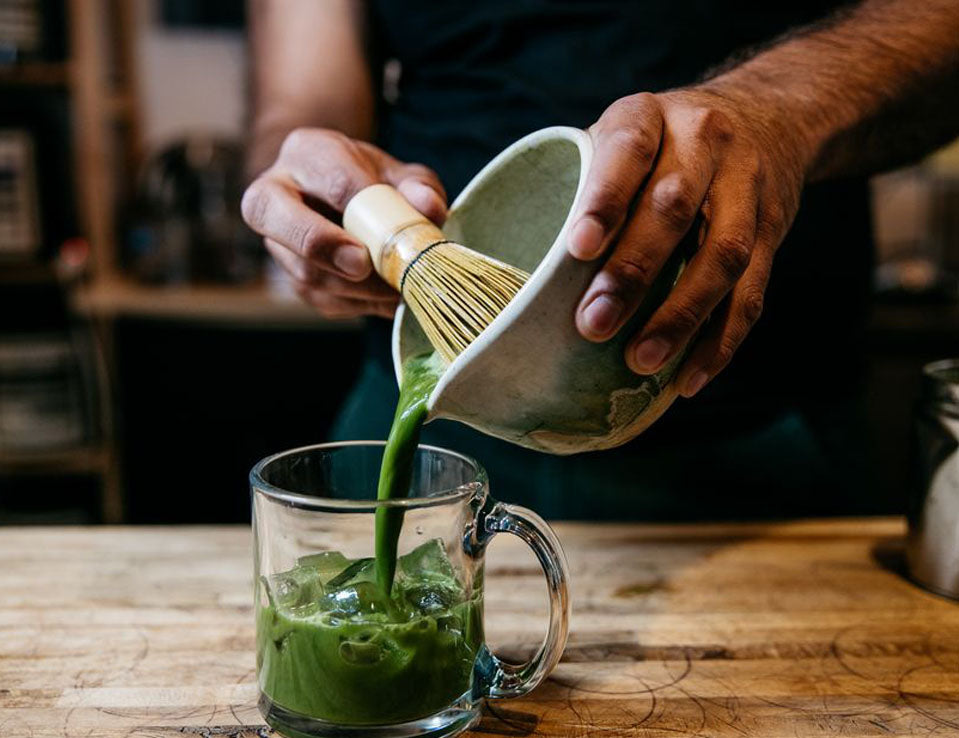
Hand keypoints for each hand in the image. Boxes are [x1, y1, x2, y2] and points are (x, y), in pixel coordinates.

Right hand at [242, 129, 446, 318]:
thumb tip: (429, 208)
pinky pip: (325, 300)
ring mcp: (277, 242)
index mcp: (307, 153)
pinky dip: (363, 303)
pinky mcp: (293, 281)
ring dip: (358, 287)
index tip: (388, 229)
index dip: (360, 205)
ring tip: (400, 286)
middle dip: (322, 243)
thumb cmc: (377, 185)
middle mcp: (275, 193)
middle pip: (273, 216)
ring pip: (305, 271)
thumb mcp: (404, 176)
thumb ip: (419, 188)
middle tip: (362, 265)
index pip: (329, 178)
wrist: (352, 205)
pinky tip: (389, 296)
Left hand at [570, 88, 808, 396]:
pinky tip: (689, 378)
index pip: (627, 152)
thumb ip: (578, 185)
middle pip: (672, 209)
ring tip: (641, 361)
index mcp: (651, 117)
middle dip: (633, 272)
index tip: (577, 249)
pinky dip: (721, 340)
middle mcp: (705, 142)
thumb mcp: (619, 137)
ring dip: (680, 315)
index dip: (604, 200)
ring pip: (721, 255)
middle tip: (593, 324)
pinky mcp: (772, 231)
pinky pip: (752, 292)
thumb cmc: (659, 146)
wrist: (766, 115)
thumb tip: (516, 271)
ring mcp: (746, 186)